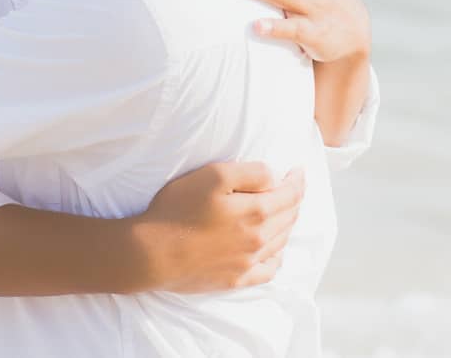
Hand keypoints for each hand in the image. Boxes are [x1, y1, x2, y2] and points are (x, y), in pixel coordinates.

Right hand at [136, 162, 304, 292]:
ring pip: (281, 241)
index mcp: (257, 212)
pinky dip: (277, 256)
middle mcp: (259, 240)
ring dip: (287, 224)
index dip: (297, 180)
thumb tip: (276, 178)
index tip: (298, 170)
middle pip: (289, 217)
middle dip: (294, 199)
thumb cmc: (179, 209)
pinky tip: (274, 249)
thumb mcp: (215, 175)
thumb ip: (252, 173)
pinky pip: (269, 270)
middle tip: (292, 187)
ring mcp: (248, 263)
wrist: (152, 253)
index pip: (291, 195)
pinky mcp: (235, 279)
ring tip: (284, 211)